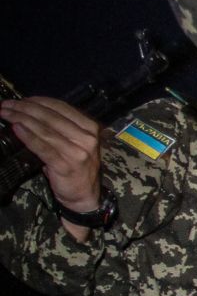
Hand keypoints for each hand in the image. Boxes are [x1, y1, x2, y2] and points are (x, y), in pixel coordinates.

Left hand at [2, 96, 102, 222]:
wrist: (85, 195)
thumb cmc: (77, 167)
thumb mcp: (76, 143)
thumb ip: (61, 128)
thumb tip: (30, 110)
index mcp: (90, 128)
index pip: (61, 108)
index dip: (37, 101)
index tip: (19, 100)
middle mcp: (87, 138)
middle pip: (50, 117)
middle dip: (25, 108)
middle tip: (6, 105)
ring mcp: (78, 152)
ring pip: (45, 130)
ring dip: (21, 119)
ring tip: (6, 114)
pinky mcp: (66, 165)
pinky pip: (43, 148)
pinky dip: (28, 136)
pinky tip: (16, 128)